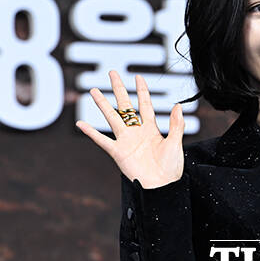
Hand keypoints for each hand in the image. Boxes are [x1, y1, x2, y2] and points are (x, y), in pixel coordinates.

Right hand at [76, 70, 184, 188]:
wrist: (161, 186)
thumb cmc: (171, 167)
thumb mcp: (176, 143)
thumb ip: (176, 125)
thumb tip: (178, 105)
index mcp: (151, 128)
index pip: (145, 104)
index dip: (142, 90)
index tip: (138, 76)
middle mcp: (137, 131)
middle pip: (125, 106)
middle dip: (119, 89)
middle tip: (112, 73)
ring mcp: (126, 141)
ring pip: (112, 118)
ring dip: (103, 104)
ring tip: (93, 91)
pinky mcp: (118, 153)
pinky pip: (102, 140)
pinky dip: (91, 132)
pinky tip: (81, 124)